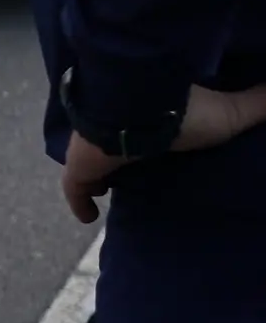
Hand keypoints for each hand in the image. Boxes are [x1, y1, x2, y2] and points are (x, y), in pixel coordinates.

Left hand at [61, 84, 265, 221]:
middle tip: (135, 175)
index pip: (143, 127)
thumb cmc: (180, 112)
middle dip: (120, 158)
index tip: (155, 148)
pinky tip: (90, 219)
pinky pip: (74, 190)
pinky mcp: (79, 166)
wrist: (135, 107)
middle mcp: (114, 128)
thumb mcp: (229, 112)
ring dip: (100, 176)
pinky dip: (79, 204)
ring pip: (92, 165)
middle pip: (114, 146)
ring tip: (115, 193)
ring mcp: (91, 147)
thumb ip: (257, 104)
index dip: (146, 137)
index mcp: (146, 115)